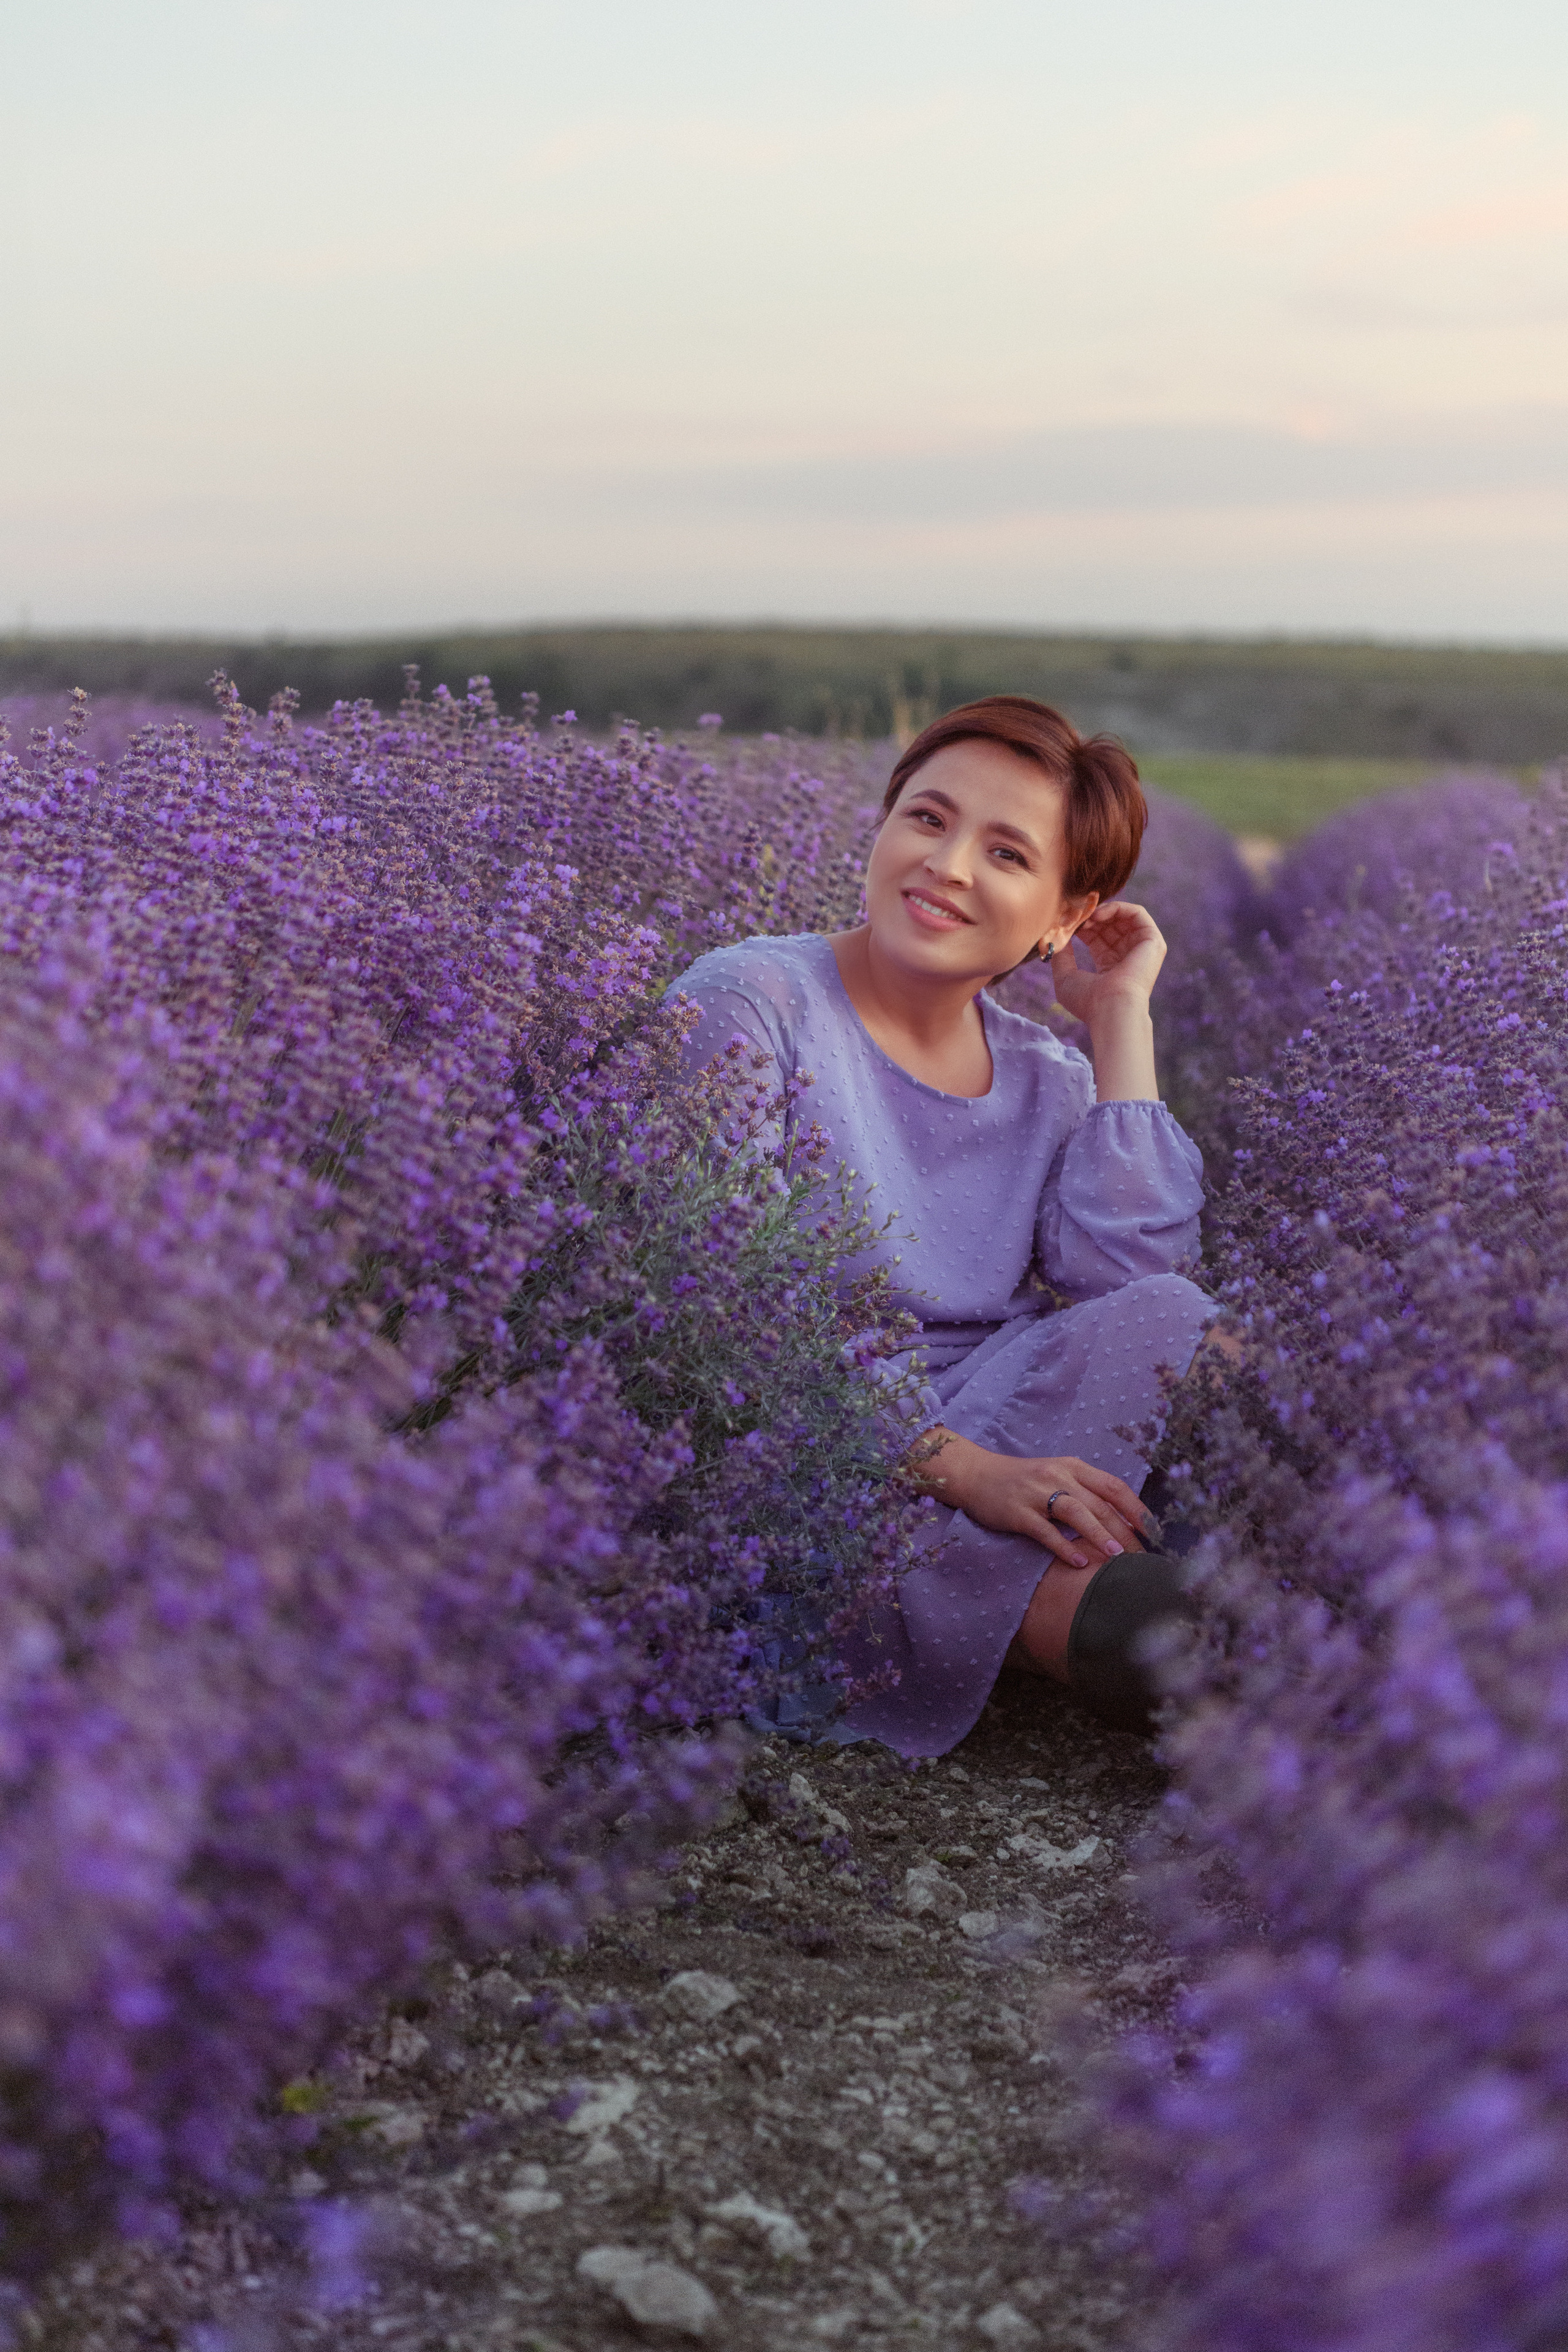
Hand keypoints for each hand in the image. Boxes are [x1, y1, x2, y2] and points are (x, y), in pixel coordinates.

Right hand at [911, 1434, 1152, 1567]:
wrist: (976, 1475)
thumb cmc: (1023, 1480)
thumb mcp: (1056, 1476)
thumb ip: (1084, 1494)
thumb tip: (1120, 1523)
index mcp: (1072, 1467)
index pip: (1113, 1486)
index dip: (1136, 1509)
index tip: (1154, 1532)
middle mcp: (1058, 1476)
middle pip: (1099, 1503)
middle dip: (1124, 1531)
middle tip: (1141, 1557)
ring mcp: (1037, 1494)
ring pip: (1075, 1512)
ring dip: (1098, 1534)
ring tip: (1117, 1556)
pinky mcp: (1018, 1512)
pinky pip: (1045, 1530)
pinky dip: (1063, 1546)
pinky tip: (1078, 1562)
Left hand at [1049, 900, 1165, 1027]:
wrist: (1111, 1008)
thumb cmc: (1088, 1001)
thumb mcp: (1066, 978)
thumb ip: (1062, 956)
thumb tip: (1058, 938)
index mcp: (1109, 967)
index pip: (1096, 937)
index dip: (1081, 926)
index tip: (1064, 923)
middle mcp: (1127, 956)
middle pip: (1108, 925)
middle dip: (1089, 917)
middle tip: (1073, 916)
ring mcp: (1141, 949)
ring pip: (1123, 917)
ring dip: (1102, 911)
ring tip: (1086, 916)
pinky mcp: (1153, 941)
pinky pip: (1137, 913)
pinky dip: (1117, 908)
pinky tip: (1098, 915)